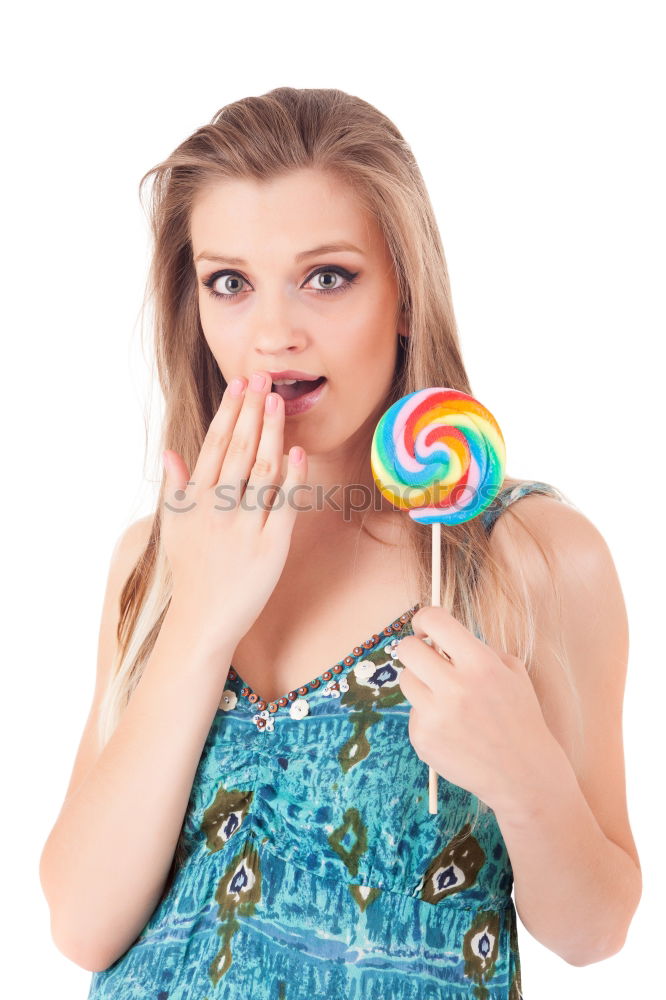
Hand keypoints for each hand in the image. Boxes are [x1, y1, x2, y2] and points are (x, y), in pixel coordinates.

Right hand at [161, 370, 307, 652]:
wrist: (203, 620)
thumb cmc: (190, 573)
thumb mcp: (174, 528)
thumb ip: (174, 488)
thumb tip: (171, 453)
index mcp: (195, 500)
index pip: (215, 445)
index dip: (230, 412)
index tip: (241, 384)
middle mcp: (218, 508)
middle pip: (239, 450)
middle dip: (252, 410)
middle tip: (265, 377)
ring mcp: (244, 526)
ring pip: (262, 470)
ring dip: (272, 433)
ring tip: (280, 402)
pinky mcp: (269, 547)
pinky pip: (283, 505)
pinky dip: (292, 478)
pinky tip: (298, 452)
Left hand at [396, 605, 554, 813]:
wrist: (524, 774)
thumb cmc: (519, 717)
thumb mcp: (512, 672)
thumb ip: (477, 649)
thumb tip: (440, 637)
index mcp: (480, 663)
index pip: (434, 620)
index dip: (424, 619)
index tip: (425, 627)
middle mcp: (455, 687)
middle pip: (407, 649)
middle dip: (415, 648)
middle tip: (427, 658)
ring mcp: (435, 715)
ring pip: (406, 680)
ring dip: (421, 682)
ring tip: (445, 697)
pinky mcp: (423, 739)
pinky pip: (414, 713)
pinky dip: (428, 716)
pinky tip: (452, 729)